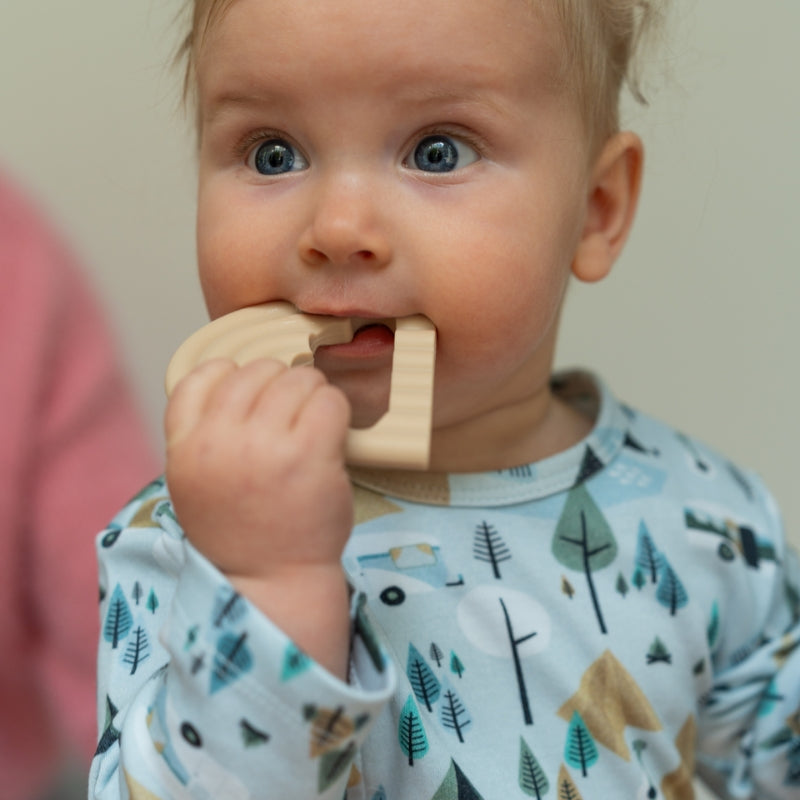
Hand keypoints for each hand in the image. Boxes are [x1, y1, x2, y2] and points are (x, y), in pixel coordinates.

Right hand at [165, 358, 353, 582]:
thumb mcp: (196, 483)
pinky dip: (336, 408)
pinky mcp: (309, 455)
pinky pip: (329, 401)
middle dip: (280, 383)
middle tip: (293, 412)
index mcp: (186, 447)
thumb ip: (204, 435)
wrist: (271, 580)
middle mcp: (220, 441)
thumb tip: (239, 379)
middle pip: (256, 371)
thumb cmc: (241, 532)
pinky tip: (331, 432)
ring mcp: (265, 446)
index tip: (252, 395)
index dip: (231, 376)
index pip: (200, 377)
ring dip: (311, 393)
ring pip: (296, 379)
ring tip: (314, 420)